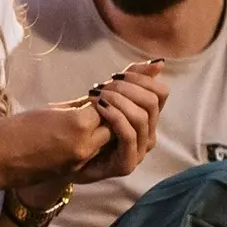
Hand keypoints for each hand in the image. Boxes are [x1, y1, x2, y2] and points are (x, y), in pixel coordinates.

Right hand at [0, 104, 110, 191]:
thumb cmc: (14, 129)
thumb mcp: (48, 110)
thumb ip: (75, 108)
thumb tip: (94, 102)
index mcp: (77, 124)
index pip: (106, 107)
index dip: (102, 99)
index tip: (95, 93)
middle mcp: (85, 145)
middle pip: (114, 127)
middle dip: (109, 115)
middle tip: (99, 107)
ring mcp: (80, 161)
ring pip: (108, 143)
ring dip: (104, 131)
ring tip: (92, 121)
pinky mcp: (74, 172)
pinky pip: (93, 155)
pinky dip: (93, 144)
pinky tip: (80, 136)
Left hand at [74, 60, 168, 183]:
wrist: (65, 155)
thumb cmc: (87, 123)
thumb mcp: (108, 96)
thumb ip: (131, 80)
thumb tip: (158, 62)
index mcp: (148, 117)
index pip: (160, 93)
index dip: (141, 79)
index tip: (116, 75)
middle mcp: (148, 134)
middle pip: (152, 103)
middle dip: (126, 89)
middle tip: (103, 86)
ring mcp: (140, 150)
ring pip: (141, 118)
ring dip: (118, 101)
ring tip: (97, 95)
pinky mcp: (127, 164)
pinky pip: (129, 135)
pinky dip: (115, 117)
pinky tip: (99, 107)